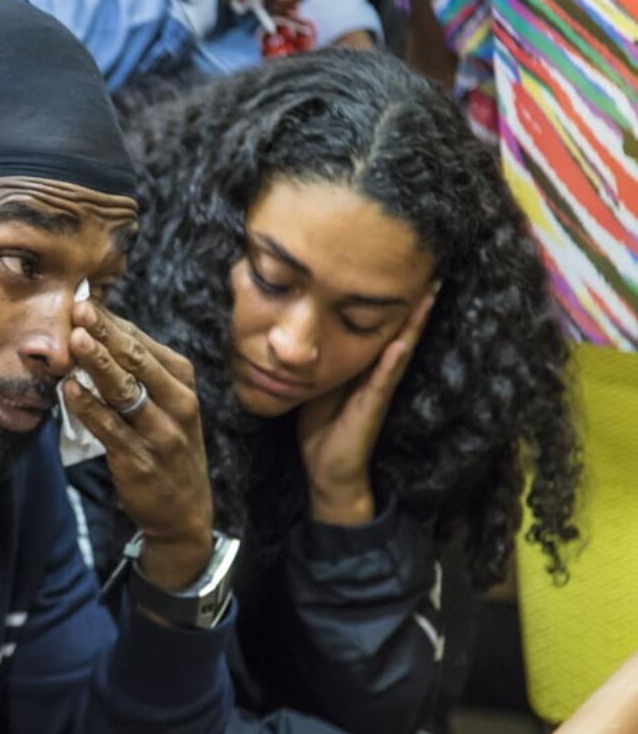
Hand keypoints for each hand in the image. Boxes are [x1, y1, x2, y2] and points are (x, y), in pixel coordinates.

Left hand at [62, 299, 212, 589]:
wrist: (184, 511)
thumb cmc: (166, 445)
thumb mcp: (165, 403)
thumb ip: (137, 370)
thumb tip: (97, 329)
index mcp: (181, 382)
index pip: (143, 343)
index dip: (112, 321)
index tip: (84, 299)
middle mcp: (177, 403)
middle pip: (137, 360)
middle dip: (105, 333)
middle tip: (78, 308)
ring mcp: (160, 433)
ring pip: (125, 391)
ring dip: (98, 363)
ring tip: (74, 340)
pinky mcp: (140, 460)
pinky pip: (110, 429)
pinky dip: (89, 408)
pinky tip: (70, 390)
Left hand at [296, 289, 436, 524]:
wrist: (327, 471)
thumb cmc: (321, 425)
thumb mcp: (317, 380)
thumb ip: (319, 357)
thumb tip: (299, 325)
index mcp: (361, 363)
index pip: (379, 323)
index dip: (391, 297)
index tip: (402, 263)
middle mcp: (377, 372)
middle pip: (400, 329)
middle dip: (415, 300)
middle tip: (432, 266)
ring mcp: (378, 389)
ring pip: (400, 348)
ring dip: (415, 323)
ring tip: (429, 294)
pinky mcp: (373, 408)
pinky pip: (384, 381)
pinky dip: (393, 362)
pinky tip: (402, 343)